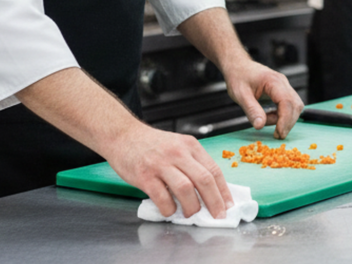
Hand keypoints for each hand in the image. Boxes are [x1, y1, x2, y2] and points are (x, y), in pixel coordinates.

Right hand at [107, 123, 232, 218]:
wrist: (123, 135)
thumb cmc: (151, 145)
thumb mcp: (177, 146)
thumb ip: (192, 164)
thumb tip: (210, 191)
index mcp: (190, 146)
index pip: (214, 170)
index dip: (224, 191)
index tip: (228, 205)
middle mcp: (178, 153)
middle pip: (204, 180)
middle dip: (214, 202)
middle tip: (217, 216)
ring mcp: (161, 164)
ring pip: (186, 189)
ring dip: (192, 207)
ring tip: (191, 214)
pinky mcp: (145, 175)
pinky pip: (162, 197)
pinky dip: (169, 209)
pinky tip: (169, 211)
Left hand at [221, 58, 303, 138]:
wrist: (237, 66)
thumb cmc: (238, 77)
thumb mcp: (240, 95)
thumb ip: (251, 110)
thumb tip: (260, 126)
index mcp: (273, 81)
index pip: (287, 102)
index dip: (285, 120)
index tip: (278, 133)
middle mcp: (282, 82)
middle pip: (295, 105)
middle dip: (288, 122)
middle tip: (277, 135)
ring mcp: (284, 86)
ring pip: (295, 106)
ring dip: (286, 119)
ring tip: (267, 121)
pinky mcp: (282, 90)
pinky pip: (289, 105)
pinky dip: (282, 115)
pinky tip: (269, 117)